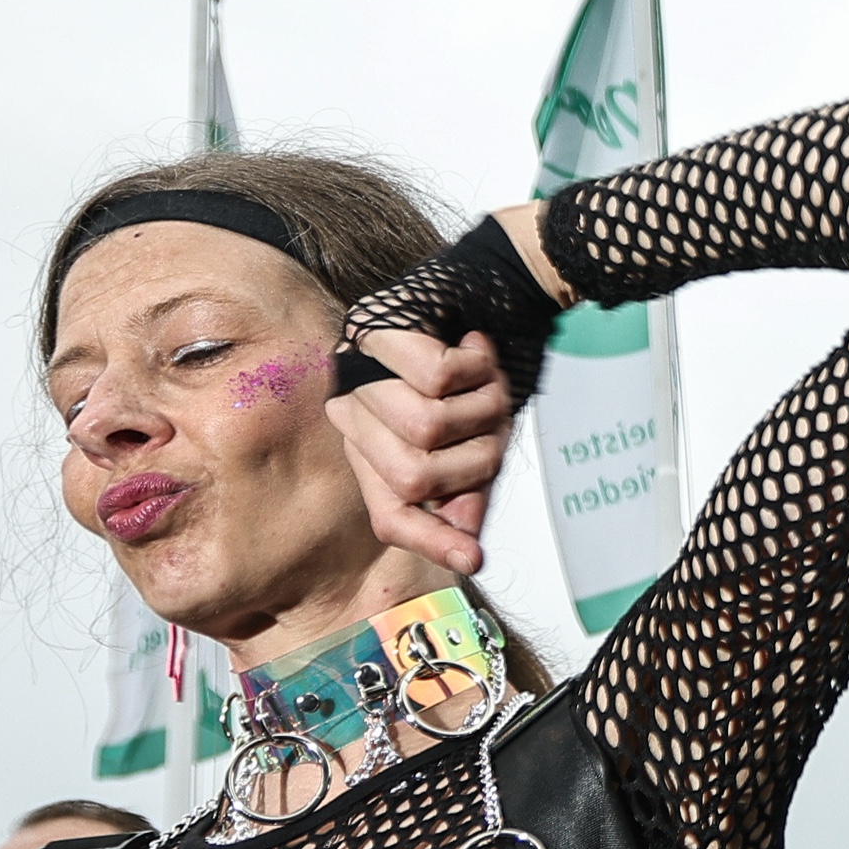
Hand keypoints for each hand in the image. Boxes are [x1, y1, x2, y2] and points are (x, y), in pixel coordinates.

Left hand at [327, 329, 518, 573]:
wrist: (491, 289)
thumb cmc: (478, 371)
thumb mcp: (479, 442)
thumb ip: (466, 494)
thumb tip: (468, 552)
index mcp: (374, 451)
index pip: (390, 513)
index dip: (430, 539)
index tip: (473, 558)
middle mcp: (354, 416)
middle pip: (413, 477)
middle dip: (472, 459)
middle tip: (494, 422)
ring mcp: (355, 371)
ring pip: (426, 427)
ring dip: (479, 406)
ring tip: (487, 379)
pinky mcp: (370, 328)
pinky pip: (435, 377)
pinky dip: (473, 366)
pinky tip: (475, 347)